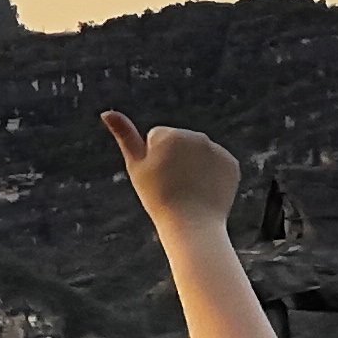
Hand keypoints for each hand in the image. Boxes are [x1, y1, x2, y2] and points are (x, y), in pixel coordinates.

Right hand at [99, 109, 242, 237]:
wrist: (191, 225)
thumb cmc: (157, 197)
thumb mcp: (136, 166)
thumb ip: (124, 135)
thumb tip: (106, 112)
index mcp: (169, 134)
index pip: (157, 136)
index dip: (153, 157)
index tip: (157, 176)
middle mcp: (196, 136)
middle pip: (179, 142)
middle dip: (175, 157)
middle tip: (173, 184)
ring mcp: (216, 150)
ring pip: (198, 151)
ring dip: (194, 164)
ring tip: (189, 188)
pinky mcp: (232, 164)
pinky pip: (217, 163)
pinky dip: (212, 174)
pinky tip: (206, 190)